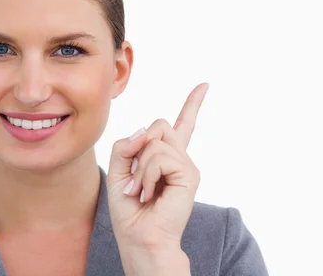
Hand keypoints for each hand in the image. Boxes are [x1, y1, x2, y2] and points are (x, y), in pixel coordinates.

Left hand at [107, 83, 208, 252]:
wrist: (139, 238)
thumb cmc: (129, 208)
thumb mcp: (118, 170)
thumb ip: (126, 145)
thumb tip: (145, 132)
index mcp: (166, 156)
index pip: (181, 125)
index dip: (192, 104)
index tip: (204, 85)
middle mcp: (180, 158)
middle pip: (158, 125)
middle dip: (138, 148)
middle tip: (136, 180)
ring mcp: (186, 165)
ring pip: (156, 140)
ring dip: (140, 167)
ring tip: (142, 190)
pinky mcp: (190, 174)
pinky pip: (159, 156)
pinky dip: (146, 174)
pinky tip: (149, 192)